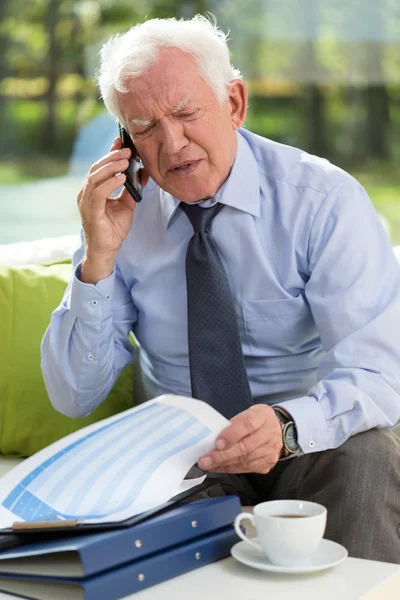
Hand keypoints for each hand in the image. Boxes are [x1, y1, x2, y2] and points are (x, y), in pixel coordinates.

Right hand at [77, 136, 140, 260]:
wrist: (107, 250)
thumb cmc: (113, 229)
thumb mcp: (127, 204)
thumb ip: (132, 188)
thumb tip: (144, 172)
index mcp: (93, 190)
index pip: (100, 167)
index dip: (110, 153)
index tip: (121, 141)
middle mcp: (86, 194)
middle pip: (96, 169)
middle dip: (112, 157)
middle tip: (128, 150)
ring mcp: (86, 202)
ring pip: (95, 177)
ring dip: (111, 167)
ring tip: (126, 161)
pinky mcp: (90, 212)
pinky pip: (98, 193)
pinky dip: (110, 183)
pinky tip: (122, 177)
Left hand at [198, 404, 282, 474]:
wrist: (276, 429)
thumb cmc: (256, 420)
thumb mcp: (246, 413)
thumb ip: (233, 424)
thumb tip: (213, 438)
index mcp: (263, 415)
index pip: (248, 424)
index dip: (231, 435)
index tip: (217, 443)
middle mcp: (270, 433)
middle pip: (245, 447)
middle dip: (222, 455)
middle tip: (206, 460)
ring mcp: (271, 450)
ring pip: (245, 460)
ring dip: (224, 464)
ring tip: (209, 464)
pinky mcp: (268, 463)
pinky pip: (247, 468)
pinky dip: (230, 469)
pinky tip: (219, 467)